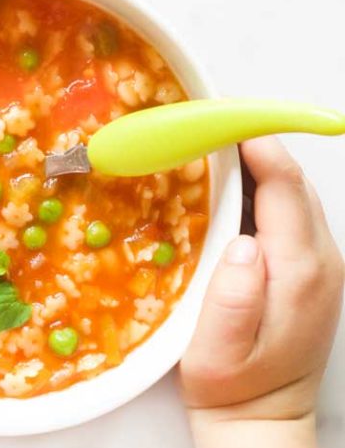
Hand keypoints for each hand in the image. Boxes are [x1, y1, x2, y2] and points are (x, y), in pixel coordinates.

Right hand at [180, 137, 343, 447]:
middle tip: (212, 123)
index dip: (258, 145)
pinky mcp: (313, 269)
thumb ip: (231, 299)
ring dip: (261, 163)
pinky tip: (235, 185)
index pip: (285, 188)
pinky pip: (292, 211)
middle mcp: (321, 262)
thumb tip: (241, 242)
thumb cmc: (230, 385)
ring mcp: (322, 265)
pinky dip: (265, 187)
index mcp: (298, 274)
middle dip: (257, 144)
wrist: (262, 417)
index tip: (224, 118)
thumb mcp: (213, 354)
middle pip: (294, 182)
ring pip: (294, 193)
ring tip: (218, 146)